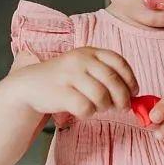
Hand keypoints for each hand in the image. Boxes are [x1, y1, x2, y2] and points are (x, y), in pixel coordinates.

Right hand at [11, 47, 136, 117]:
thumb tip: (133, 95)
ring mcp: (70, 75)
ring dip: (105, 106)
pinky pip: (86, 107)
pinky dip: (89, 113)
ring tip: (98, 107)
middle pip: (113, 81)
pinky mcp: (61, 92)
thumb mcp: (84, 68)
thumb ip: (106, 75)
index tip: (134, 92)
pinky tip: (83, 110)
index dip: (130, 79)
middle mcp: (81, 60)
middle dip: (123, 98)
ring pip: (101, 96)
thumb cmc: (64, 79)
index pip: (119, 62)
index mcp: (90, 51)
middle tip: (122, 107)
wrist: (30, 85)